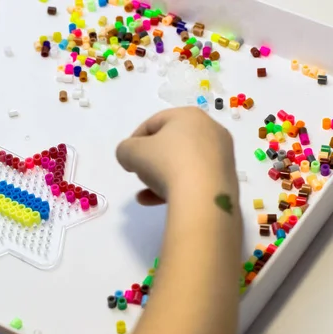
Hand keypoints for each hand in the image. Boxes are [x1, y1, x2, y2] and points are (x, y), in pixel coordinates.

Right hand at [116, 107, 236, 204]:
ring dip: (162, 175)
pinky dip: (176, 186)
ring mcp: (222, 155)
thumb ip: (125, 150)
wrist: (203, 196)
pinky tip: (156, 200)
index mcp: (188, 115)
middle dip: (152, 158)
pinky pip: (195, 178)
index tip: (127, 157)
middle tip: (139, 171)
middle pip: (172, 142)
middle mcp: (210, 130)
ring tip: (146, 191)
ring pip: (183, 162)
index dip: (135, 139)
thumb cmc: (166, 163)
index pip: (155, 122)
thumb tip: (131, 158)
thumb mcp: (131, 153)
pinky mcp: (226, 177)